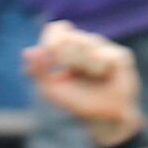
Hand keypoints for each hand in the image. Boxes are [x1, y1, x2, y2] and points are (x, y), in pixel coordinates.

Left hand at [22, 20, 142, 147]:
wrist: (101, 117)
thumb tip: (26, 53)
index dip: (49, 41)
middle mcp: (87, 43)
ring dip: (81, 64)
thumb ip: (37, 71)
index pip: (56, 30)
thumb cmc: (77, 101)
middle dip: (65, 58)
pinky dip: (97, 67)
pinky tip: (102, 76)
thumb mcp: (50, 88)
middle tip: (72, 73)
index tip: (48, 60)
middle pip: (68, 37)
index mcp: (69, 47)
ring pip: (85, 43)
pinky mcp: (120, 56)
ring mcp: (104, 47)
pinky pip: (102, 55)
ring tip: (90, 76)